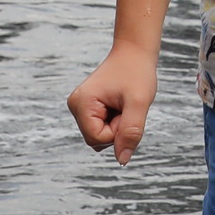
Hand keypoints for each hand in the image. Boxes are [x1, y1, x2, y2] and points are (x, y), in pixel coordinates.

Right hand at [69, 47, 157, 164]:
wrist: (134, 53)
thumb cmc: (137, 73)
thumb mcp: (139, 102)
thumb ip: (131, 132)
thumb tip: (122, 160)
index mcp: (81, 103)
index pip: (98, 138)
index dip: (118, 130)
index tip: (126, 108)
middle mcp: (75, 106)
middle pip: (97, 140)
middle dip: (117, 128)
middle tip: (126, 105)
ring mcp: (80, 107)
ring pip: (100, 136)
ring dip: (117, 125)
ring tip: (123, 103)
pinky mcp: (87, 108)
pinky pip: (102, 128)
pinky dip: (115, 120)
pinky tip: (119, 104)